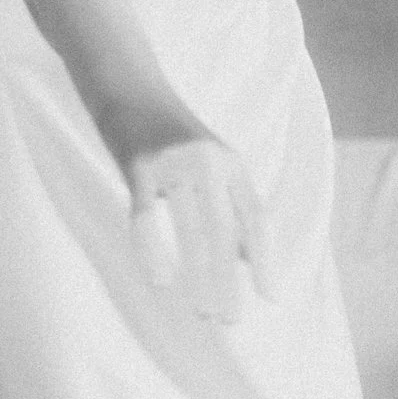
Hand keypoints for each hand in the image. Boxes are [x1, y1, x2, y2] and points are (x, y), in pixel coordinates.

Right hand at [127, 135, 277, 325]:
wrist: (126, 80)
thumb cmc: (168, 130)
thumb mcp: (209, 160)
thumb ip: (229, 204)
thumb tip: (249, 258)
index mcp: (230, 161)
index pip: (256, 216)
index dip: (265, 258)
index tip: (271, 297)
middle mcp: (208, 160)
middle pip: (226, 228)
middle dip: (230, 278)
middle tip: (232, 319)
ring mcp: (173, 160)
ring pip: (192, 228)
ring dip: (199, 274)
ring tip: (203, 310)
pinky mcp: (137, 162)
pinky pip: (147, 215)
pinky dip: (153, 251)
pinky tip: (160, 280)